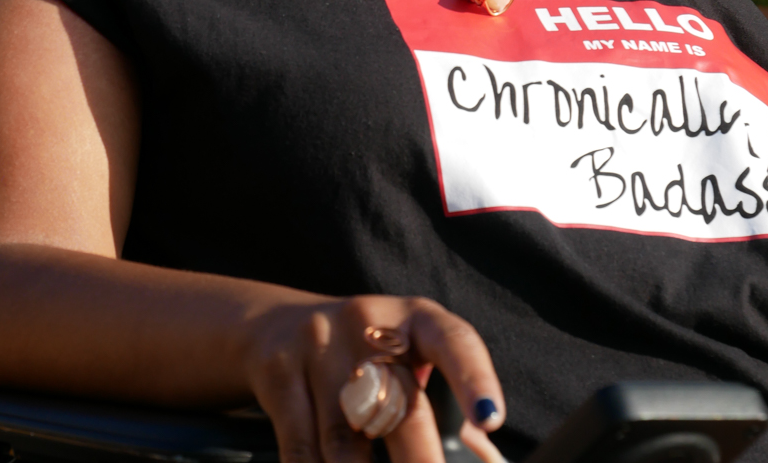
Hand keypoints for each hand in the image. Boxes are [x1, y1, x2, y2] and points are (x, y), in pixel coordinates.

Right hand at [242, 293, 505, 462]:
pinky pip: (302, 447)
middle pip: (400, 405)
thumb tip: (476, 454)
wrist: (276, 326)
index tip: (491, 419)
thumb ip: (435, 402)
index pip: (454, 341)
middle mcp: (368, 322)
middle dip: (419, 461)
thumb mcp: (403, 357)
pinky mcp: (280, 371)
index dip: (474, 378)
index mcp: (416, 318)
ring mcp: (320, 343)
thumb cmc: (363, 354)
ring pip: (346, 440)